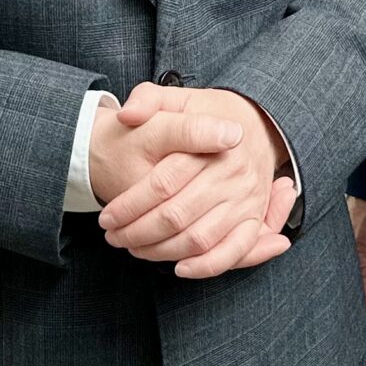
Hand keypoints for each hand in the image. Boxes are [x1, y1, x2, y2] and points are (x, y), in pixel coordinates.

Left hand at [96, 84, 296, 278]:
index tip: (106, 215)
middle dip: (136, 232)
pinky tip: (180, 268)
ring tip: (134, 248)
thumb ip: (148, 99)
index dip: (128, 205)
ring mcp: (246, 197)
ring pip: (198, 238)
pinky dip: (207, 266)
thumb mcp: (178, 97)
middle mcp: (233, 173)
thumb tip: (128, 114)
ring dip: (160, 252)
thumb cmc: (209, 114)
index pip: (162, 182)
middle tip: (113, 236)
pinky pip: (234, 251)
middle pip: (176, 215)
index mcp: (213, 142)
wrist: (258, 124)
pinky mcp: (254, 217)